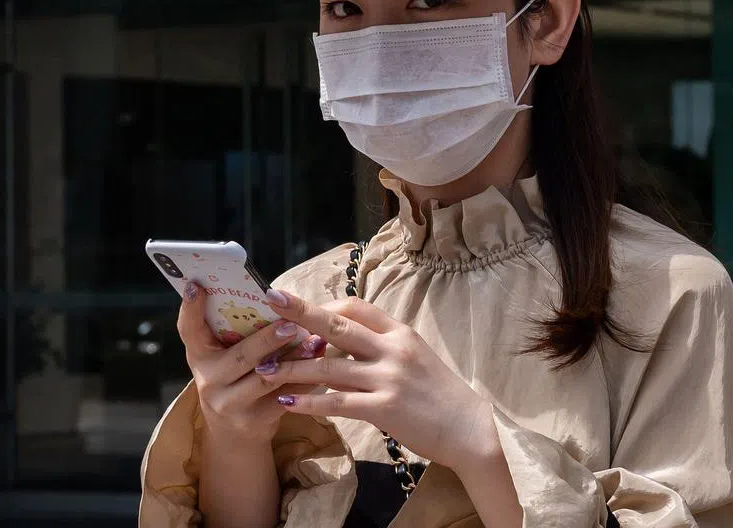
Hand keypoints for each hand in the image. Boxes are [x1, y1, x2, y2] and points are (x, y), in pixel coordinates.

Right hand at [176, 281, 327, 445]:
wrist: (233, 436)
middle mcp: (209, 380)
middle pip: (240, 356)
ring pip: (265, 379)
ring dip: (293, 359)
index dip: (190, 307)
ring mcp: (229, 403)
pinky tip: (320, 368)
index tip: (196, 285)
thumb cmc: (233, 381)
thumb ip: (236, 333)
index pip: (188, 329)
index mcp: (199, 355)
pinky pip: (283, 398)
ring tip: (315, 343)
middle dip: (267, 339)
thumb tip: (271, 296)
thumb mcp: (223, 359)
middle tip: (291, 323)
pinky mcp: (252, 421)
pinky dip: (304, 382)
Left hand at [258, 290, 499, 473]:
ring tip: (263, 369)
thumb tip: (340, 336)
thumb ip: (380, 344)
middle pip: (337, 325)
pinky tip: (287, 401)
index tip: (296, 307)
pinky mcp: (385, 409)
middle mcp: (392, 349)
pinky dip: (309, 401)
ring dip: (293, 367)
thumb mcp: (413, 355)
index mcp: (399, 332)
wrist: (469, 429)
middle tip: (270, 303)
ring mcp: (388, 378)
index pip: (356, 306)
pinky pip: (338, 403)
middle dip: (300, 314)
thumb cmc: (437, 392)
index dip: (324, 304)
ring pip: (329, 368)